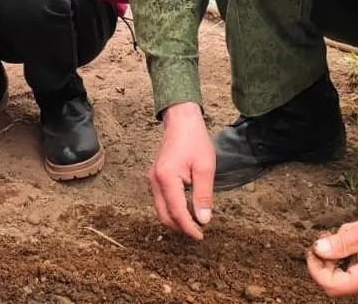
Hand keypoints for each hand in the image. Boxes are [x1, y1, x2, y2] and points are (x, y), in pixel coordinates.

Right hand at [146, 102, 214, 240]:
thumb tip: (203, 219)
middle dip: (180, 227)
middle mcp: (154, 181)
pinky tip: (186, 209)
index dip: (188, 227)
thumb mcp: (205, 168)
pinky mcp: (155, 178)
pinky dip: (172, 209)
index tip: (200, 236)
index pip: (176, 212)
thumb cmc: (195, 141)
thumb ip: (203, 195)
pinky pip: (161, 200)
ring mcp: (152, 179)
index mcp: (166, 178)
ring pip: (161, 209)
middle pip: (164, 215)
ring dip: (176, 219)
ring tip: (194, 222)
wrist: (181, 121)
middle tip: (198, 232)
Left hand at [306, 202, 357, 296]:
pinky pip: (354, 267)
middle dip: (329, 258)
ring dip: (341, 251)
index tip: (314, 248)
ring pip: (344, 271)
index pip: (330, 285)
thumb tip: (318, 249)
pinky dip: (350, 252)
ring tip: (354, 233)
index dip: (316, 268)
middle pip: (335, 281)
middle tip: (331, 236)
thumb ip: (340, 242)